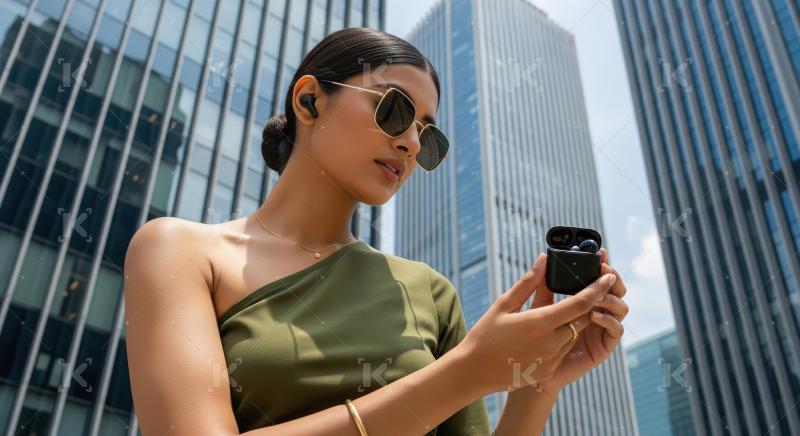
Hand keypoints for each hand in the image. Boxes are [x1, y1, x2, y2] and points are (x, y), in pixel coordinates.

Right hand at [456, 253, 617, 393]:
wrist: (474, 372)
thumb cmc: (485, 335)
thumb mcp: (503, 304)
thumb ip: (528, 282)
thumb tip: (544, 260)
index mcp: (541, 322)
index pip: (581, 303)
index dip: (598, 288)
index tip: (610, 276)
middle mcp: (551, 342)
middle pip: (584, 318)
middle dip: (587, 304)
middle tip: (583, 290)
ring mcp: (551, 359)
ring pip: (574, 334)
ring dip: (572, 322)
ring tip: (553, 314)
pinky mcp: (548, 370)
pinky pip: (563, 350)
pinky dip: (560, 339)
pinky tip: (540, 336)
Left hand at [530, 248, 628, 393]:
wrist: (533, 371)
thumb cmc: (533, 338)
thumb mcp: (537, 307)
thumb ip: (542, 285)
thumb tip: (542, 258)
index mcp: (583, 301)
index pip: (598, 279)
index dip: (602, 264)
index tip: (601, 251)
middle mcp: (597, 312)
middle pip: (616, 291)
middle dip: (612, 278)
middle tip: (604, 270)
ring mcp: (602, 329)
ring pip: (620, 308)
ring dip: (612, 298)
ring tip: (598, 295)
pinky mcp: (603, 347)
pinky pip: (616, 331)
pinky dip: (609, 320)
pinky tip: (594, 315)